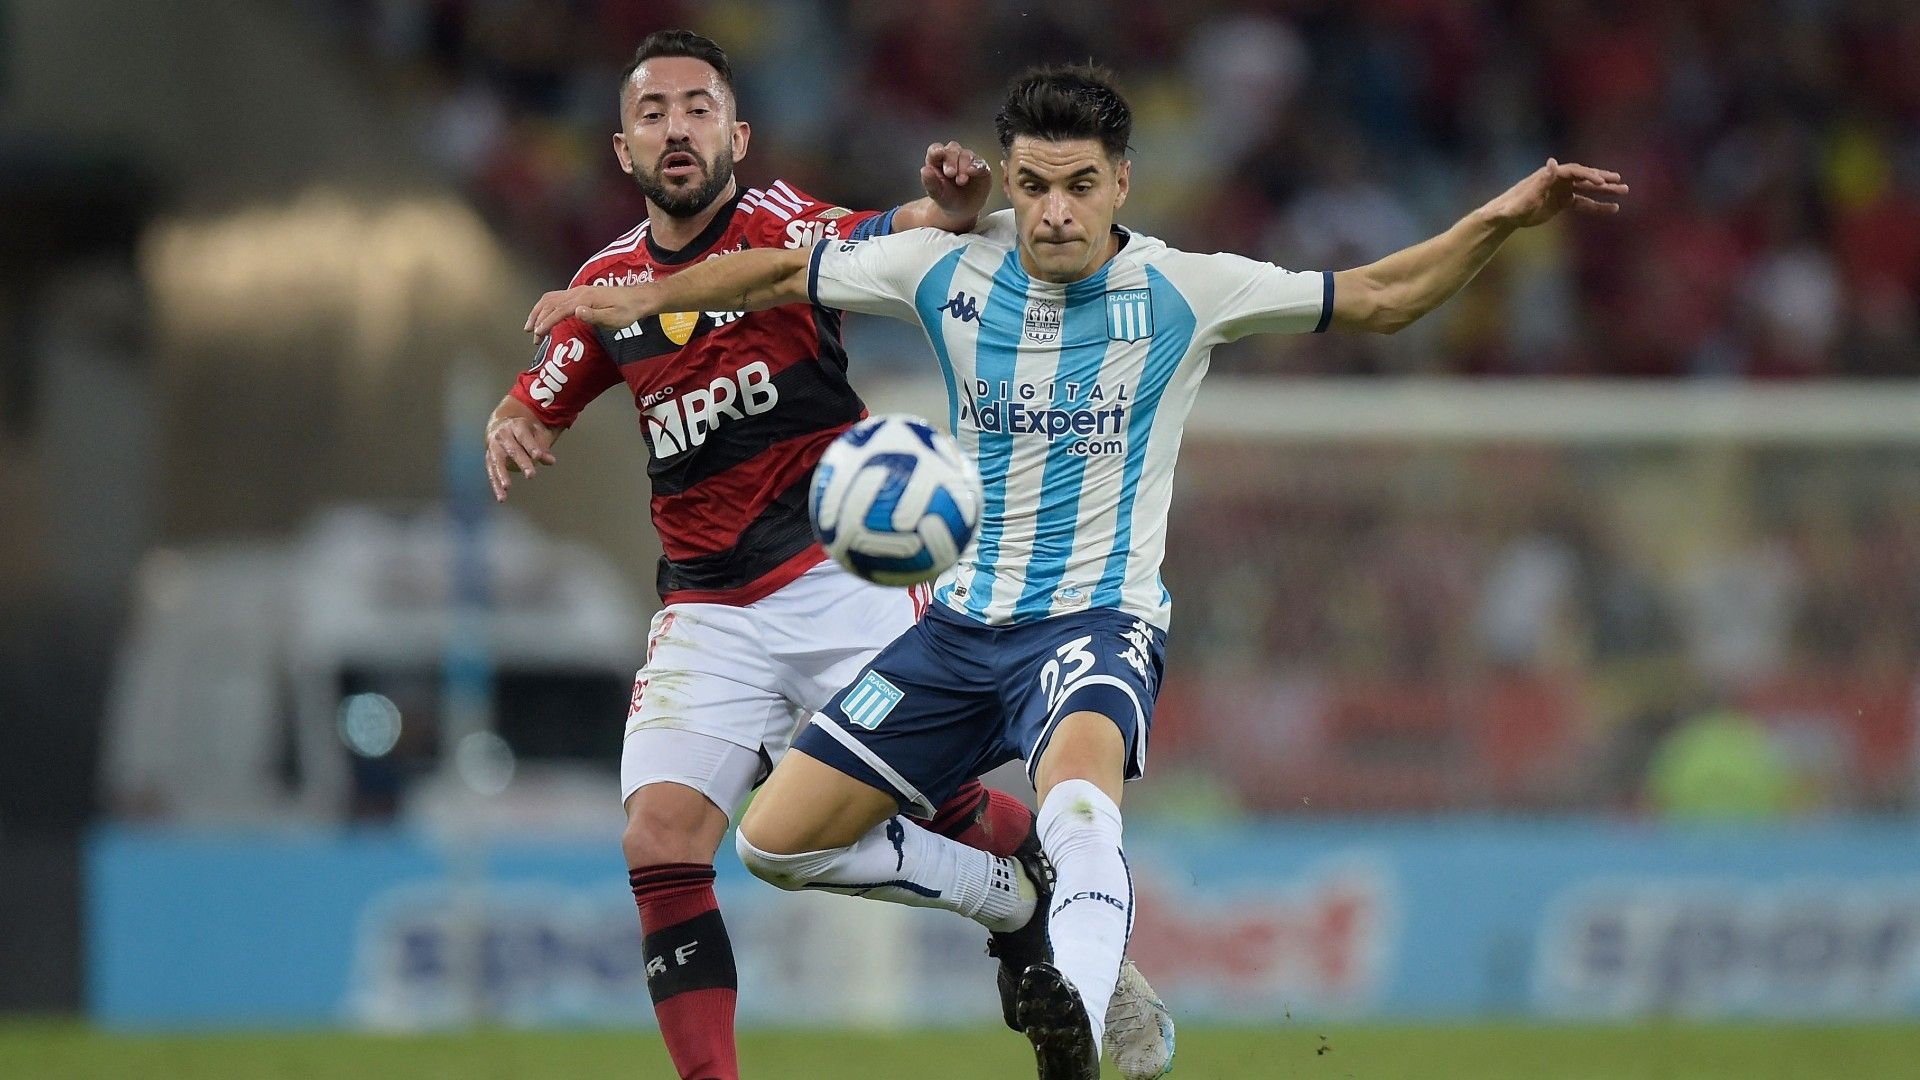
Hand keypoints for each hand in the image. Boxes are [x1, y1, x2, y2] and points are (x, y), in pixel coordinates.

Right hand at [484, 415, 557, 500]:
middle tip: (531, 475)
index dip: (531, 446)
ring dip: (502, 475)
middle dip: (522, 462)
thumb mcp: (536, 434)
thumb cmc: (523, 432)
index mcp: (516, 426)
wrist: (501, 425)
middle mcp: (502, 435)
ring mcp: (493, 447)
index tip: (538, 456)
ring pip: (498, 462)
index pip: (524, 436)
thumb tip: (551, 461)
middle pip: (512, 449)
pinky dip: (496, 485)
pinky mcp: (489, 459)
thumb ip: (543, 448)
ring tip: (507, 487)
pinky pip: (492, 473)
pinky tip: (502, 497)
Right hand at [525, 285, 656, 335]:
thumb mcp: (614, 318)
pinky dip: (547, 306)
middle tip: (532, 336)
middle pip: (550, 303)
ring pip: (551, 298)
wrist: (638, 299)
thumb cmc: (628, 311)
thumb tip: (576, 312)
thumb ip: (594, 316)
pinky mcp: (581, 293)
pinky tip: (545, 315)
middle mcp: (578, 292)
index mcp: (584, 298)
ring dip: (539, 311)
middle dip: (538, 319)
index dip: (546, 322)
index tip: (537, 333)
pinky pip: (558, 297)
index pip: (559, 310)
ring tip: (532, 325)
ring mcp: (579, 291)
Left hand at [920, 140, 991, 226]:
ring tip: (961, 181)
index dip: (936, 150)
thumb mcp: (936, 194)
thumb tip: (924, 170)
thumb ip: (930, 182)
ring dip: (963, 166)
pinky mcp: (981, 168)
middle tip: (950, 173)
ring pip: (966, 155)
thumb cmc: (947, 198)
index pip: (935, 149)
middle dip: (951, 161)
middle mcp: (953, 157)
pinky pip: (980, 163)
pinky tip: (972, 172)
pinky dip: (977, 166)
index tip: (938, 154)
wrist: (962, 210)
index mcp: (938, 160)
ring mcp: (968, 161)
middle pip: (952, 150)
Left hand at [1479, 159, 1627, 229]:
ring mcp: (1563, 190)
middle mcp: (1559, 179)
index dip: (1588, 175)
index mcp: (1551, 175)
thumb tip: (1552, 161)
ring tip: (1624, 191)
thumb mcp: (1527, 195)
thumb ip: (1541, 181)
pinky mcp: (1563, 202)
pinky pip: (1584, 203)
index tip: (1602, 182)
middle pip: (1584, 177)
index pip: (1574, 172)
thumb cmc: (1513, 206)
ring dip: (1605, 190)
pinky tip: (1613, 209)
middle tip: (1620, 181)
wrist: (1507, 215)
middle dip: (1602, 179)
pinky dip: (1598, 206)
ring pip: (1588, 189)